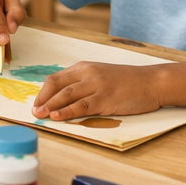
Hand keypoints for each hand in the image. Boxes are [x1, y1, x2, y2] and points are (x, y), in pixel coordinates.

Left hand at [32, 62, 162, 120]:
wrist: (152, 82)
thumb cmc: (128, 82)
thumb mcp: (101, 76)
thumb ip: (84, 83)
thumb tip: (64, 99)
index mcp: (84, 67)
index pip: (57, 78)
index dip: (44, 92)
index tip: (37, 102)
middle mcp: (88, 73)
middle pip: (57, 85)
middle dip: (43, 99)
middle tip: (33, 111)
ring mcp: (97, 85)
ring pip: (67, 94)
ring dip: (50, 105)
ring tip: (40, 115)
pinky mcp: (106, 98)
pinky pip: (82, 105)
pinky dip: (67, 111)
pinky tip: (57, 116)